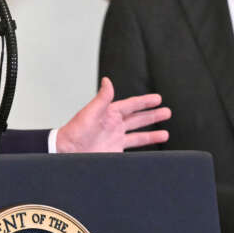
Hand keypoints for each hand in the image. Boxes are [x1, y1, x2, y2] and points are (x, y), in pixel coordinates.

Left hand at [55, 77, 170, 152]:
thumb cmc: (74, 132)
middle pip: (138, 119)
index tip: (158, 98)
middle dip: (152, 115)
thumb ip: (102, 98)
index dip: (145, 102)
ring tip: (165, 133)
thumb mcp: (90, 113)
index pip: (132, 105)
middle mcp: (114, 125)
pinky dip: (143, 148)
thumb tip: (107, 80)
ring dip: (152, 134)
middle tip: (167, 112)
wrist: (66, 152)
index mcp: (109, 113)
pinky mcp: (115, 152)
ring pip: (138, 135)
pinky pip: (133, 148)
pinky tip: (150, 149)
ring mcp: (115, 139)